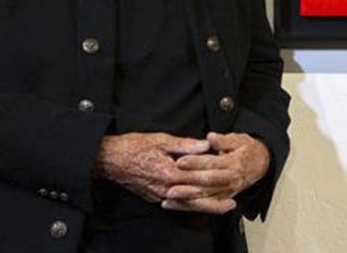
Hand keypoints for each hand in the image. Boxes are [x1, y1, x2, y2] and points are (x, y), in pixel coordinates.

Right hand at [95, 132, 236, 212]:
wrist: (110, 160)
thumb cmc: (134, 147)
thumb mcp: (161, 140)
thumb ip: (186, 145)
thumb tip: (206, 145)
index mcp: (170, 172)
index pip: (200, 177)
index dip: (219, 176)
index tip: (234, 174)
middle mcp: (166, 188)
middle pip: (198, 196)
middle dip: (219, 197)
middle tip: (236, 195)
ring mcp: (160, 195)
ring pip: (189, 205)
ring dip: (208, 206)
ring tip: (226, 206)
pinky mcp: (156, 198)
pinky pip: (178, 206)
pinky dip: (192, 207)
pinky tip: (202, 207)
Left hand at [162, 132, 269, 211]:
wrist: (261, 165)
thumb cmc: (247, 150)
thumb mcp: (240, 140)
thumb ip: (224, 140)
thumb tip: (211, 137)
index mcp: (234, 163)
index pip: (212, 163)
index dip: (195, 162)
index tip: (180, 161)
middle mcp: (231, 180)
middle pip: (206, 182)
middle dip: (187, 183)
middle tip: (170, 184)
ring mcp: (227, 192)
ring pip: (204, 197)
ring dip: (186, 198)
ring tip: (168, 197)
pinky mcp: (223, 199)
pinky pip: (204, 205)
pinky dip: (188, 205)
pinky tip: (174, 204)